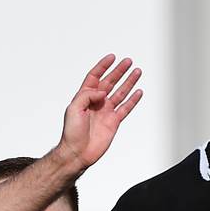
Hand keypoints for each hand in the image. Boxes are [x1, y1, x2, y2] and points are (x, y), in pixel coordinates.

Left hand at [58, 54, 143, 169]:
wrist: (77, 153)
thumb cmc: (71, 133)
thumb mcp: (73, 109)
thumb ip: (87, 96)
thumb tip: (103, 92)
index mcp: (84, 97)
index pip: (94, 77)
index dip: (102, 67)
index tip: (111, 57)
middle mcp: (96, 103)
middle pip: (110, 82)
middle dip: (119, 71)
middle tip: (128, 61)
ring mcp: (106, 112)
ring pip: (120, 93)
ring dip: (128, 82)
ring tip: (137, 71)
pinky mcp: (114, 122)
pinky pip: (125, 108)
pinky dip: (133, 100)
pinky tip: (138, 91)